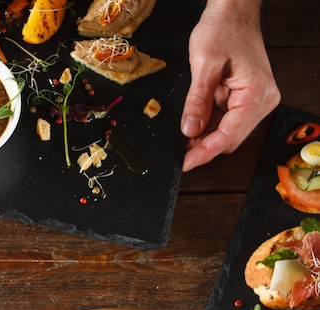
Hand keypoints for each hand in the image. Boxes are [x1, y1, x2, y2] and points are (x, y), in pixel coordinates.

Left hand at [180, 0, 279, 170]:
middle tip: (179, 153)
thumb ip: (197, 101)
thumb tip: (190, 130)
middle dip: (203, 147)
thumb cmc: (223, 30)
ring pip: (228, 132)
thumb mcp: (204, 66)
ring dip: (205, 137)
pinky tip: (194, 125)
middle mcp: (262, 101)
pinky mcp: (247, 98)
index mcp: (256, 95)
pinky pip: (227, 120)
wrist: (233, 12)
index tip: (185, 163)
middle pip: (230, 139)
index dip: (204, 153)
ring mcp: (257, 100)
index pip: (228, 136)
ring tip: (182, 140)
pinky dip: (209, 125)